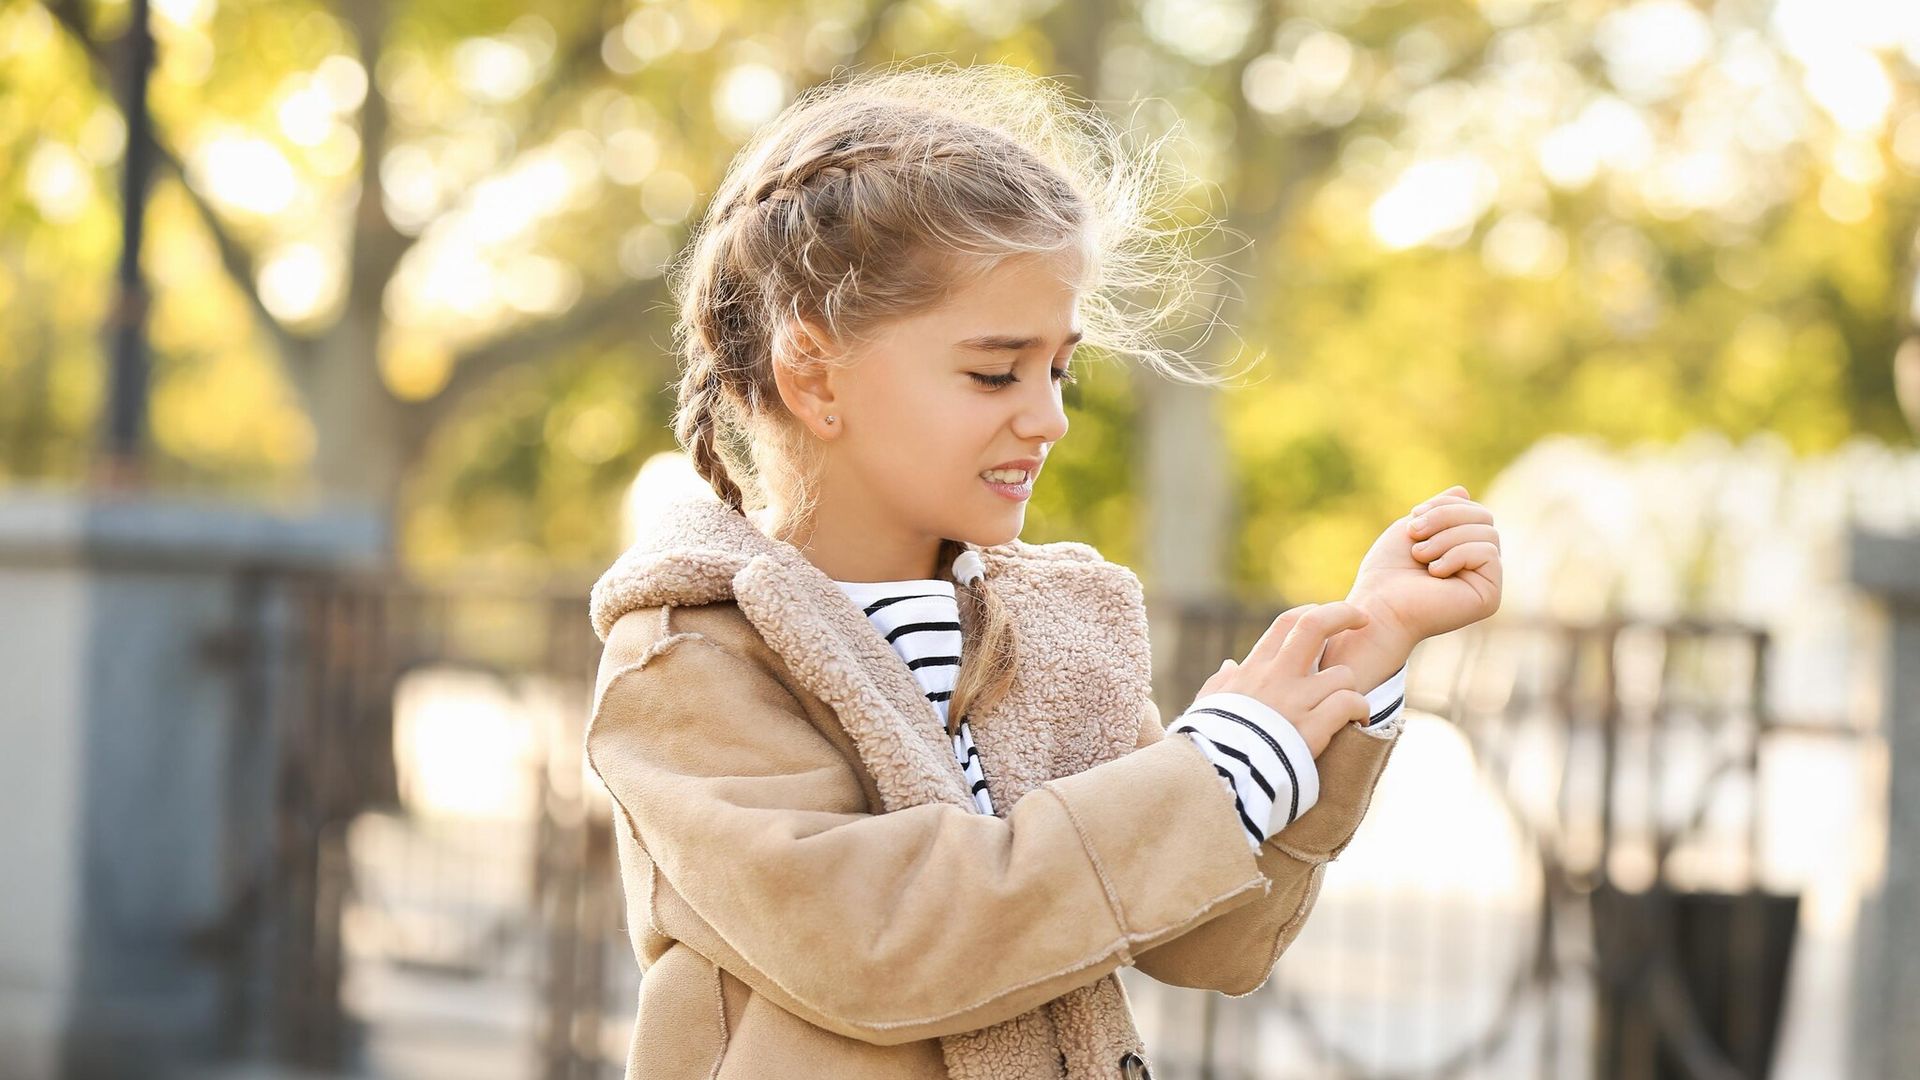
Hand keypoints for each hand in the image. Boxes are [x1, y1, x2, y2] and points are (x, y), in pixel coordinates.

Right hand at [1192, 601, 1374, 758]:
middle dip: (1344, 615)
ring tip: (1351, 703)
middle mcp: (1277, 677)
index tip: (1325, 615)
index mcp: (1253, 669)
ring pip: (1342, 674)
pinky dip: (1360, 709)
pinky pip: (1350, 703)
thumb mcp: (1209, 704)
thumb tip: (1230, 666)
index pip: (1286, 623)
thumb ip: (1221, 682)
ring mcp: (1296, 701)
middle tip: (1363, 618)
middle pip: (1315, 626)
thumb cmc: (1210, 740)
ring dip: (1351, 687)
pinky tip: (1360, 720)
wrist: (1217, 774)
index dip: (1311, 612)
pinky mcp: (1312, 727)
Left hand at [1347, 484, 1502, 646]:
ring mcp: (1487, 581)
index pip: (1473, 510)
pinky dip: (1457, 555)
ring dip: (1446, 538)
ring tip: (1420, 556)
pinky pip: (1488, 553)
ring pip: (1488, 533)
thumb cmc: (1387, 572)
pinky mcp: (1490, 596)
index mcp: (1463, 549)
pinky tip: (1435, 573)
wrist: (1378, 606)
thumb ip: (1439, 511)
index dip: (1445, 504)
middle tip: (1414, 535)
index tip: (1414, 516)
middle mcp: (1479, 566)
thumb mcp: (1414, 528)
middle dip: (1445, 517)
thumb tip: (1463, 491)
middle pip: (1484, 517)